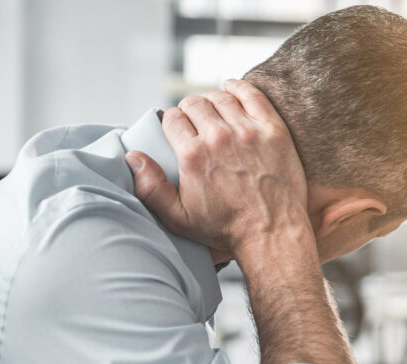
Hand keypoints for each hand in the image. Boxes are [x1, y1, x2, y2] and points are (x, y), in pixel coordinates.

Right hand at [126, 79, 309, 253]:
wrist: (272, 232)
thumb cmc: (226, 228)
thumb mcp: (179, 218)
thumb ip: (151, 188)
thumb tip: (133, 157)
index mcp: (193, 155)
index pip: (172, 118)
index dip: (172, 121)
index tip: (178, 128)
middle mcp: (219, 138)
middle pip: (195, 104)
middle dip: (189, 109)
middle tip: (195, 120)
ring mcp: (248, 132)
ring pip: (221, 97)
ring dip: (212, 99)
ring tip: (213, 109)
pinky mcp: (273, 130)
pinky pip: (252, 95)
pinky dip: (239, 88)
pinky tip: (232, 88)